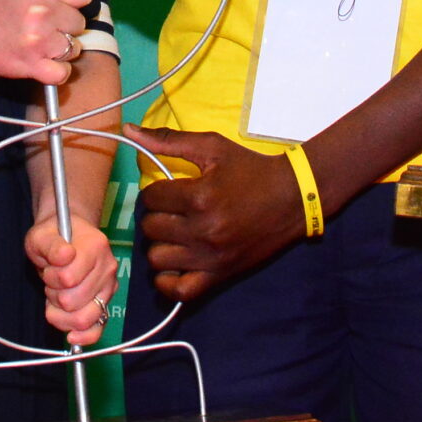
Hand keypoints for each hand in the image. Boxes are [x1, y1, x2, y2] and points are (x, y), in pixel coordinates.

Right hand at [0, 0, 93, 83]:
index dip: (73, 0)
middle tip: (43, 23)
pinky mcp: (32, 65)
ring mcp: (37, 40)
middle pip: (80, 22)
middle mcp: (41, 11)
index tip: (59, 4)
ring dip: (61, 48)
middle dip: (65, 24)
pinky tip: (44, 62)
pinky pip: (63, 73)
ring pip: (74, 48)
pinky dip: (56, 71)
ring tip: (41, 42)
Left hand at [28, 217, 119, 346]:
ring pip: (83, 319)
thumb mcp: (43, 236)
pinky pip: (97, 329)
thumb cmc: (54, 237)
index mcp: (95, 246)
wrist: (68, 238)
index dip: (51, 277)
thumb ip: (51, 245)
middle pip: (72, 301)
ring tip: (58, 296)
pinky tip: (71, 335)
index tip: (50, 266)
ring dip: (62, 313)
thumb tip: (65, 256)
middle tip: (52, 281)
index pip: (68, 278)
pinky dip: (83, 336)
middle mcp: (107, 267)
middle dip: (54, 295)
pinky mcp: (106, 303)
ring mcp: (109, 287)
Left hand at [127, 126, 305, 301]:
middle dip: (157, 215)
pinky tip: (175, 263)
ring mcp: (211, 257)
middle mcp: (202, 230)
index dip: (156, 191)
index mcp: (199, 197)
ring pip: (158, 259)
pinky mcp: (220, 275)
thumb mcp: (213, 147)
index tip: (170, 190)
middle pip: (151, 228)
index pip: (150, 198)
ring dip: (160, 244)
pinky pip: (179, 291)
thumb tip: (129, 129)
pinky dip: (169, 281)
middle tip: (173, 210)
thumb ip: (169, 140)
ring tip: (175, 234)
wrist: (292, 198)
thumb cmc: (251, 169)